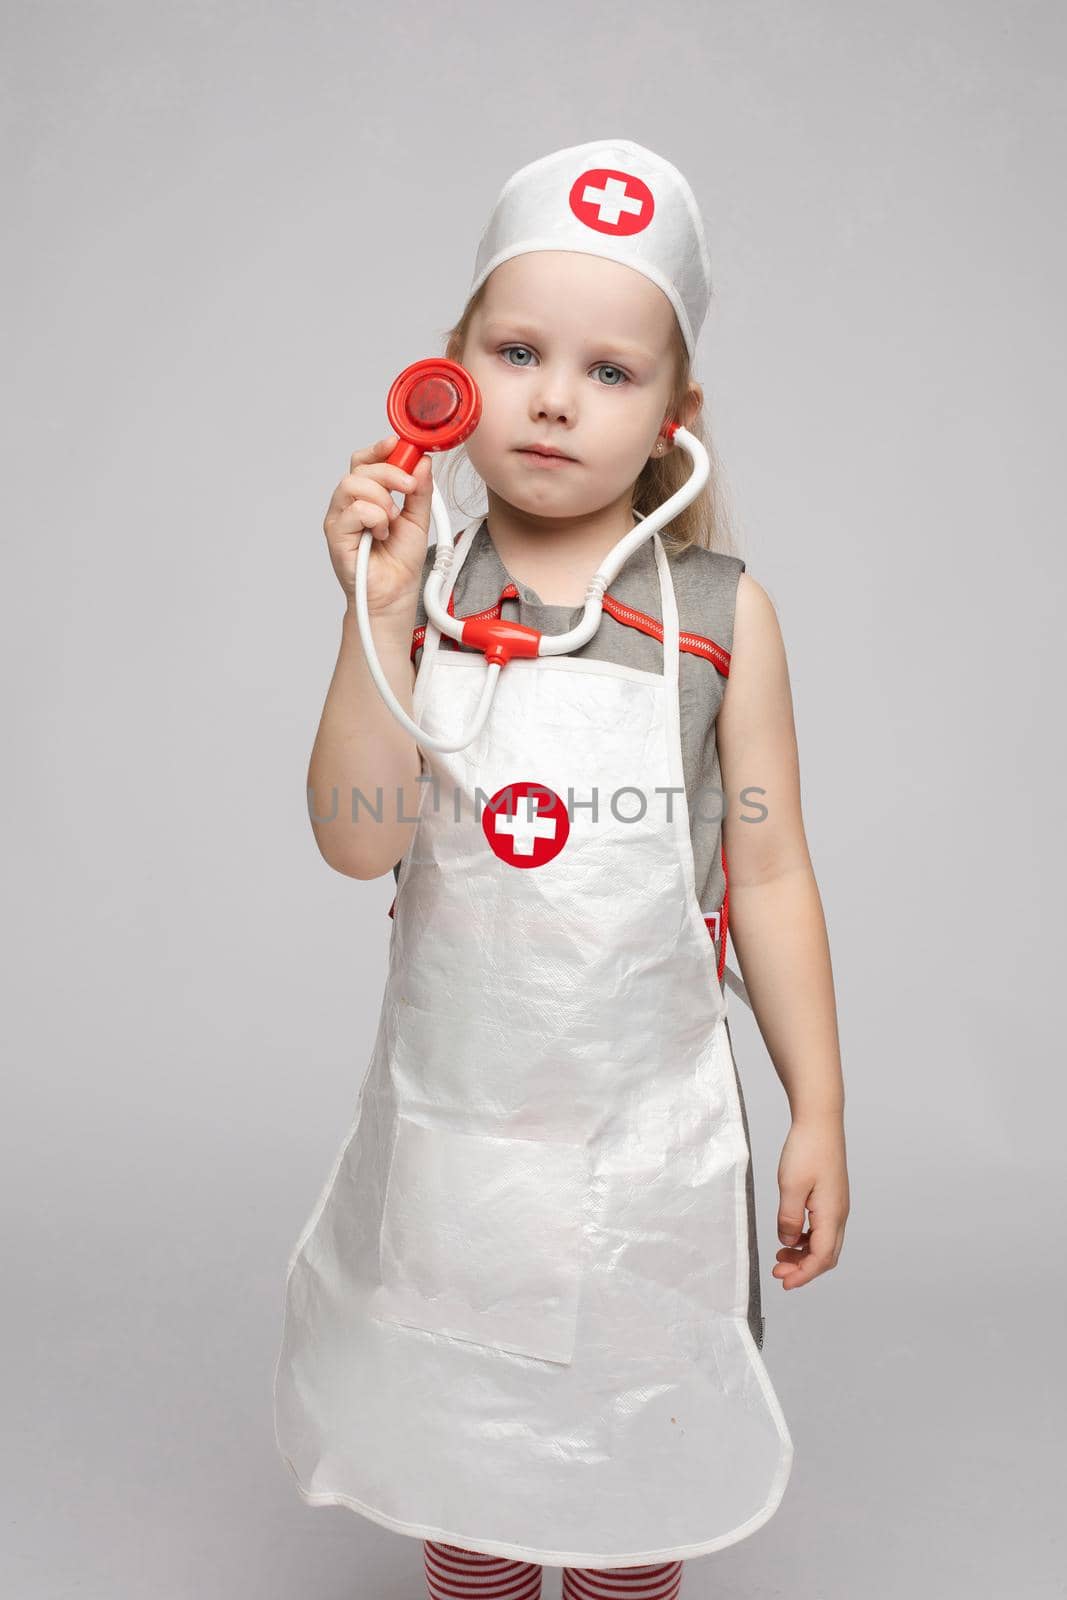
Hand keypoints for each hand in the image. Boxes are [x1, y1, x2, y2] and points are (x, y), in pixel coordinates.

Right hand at [323, 435, 434, 615]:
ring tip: (392, 519)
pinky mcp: (335, 535)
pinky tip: (381, 533)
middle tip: (409, 487)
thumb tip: (423, 462)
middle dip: (389, 472)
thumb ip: (420, 491)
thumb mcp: (418, 519)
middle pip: (359, 468)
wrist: (395, 595)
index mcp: (367, 496)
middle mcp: (349, 504)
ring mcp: (340, 519)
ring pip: (352, 484)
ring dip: (381, 497)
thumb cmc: (400, 562)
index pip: (365, 461)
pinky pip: (352, 510)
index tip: (398, 445)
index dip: (379, 449)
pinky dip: (374, 517)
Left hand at [772, 1114, 849, 1289]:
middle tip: (778, 1271)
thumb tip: (788, 1242)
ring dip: (804, 1255)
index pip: (821, 1258)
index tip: (784, 1282)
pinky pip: (822, 1229)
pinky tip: (790, 1235)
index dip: (803, 1275)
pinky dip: (807, 1239)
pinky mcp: (831, 1198)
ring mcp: (837, 1206)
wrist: (820, 1121)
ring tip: (780, 1255)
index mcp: (832, 1214)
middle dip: (804, 1269)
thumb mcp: (790, 1185)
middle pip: (826, 1255)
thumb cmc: (807, 1148)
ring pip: (825, 1243)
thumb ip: (788, 1218)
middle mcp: (839, 1213)